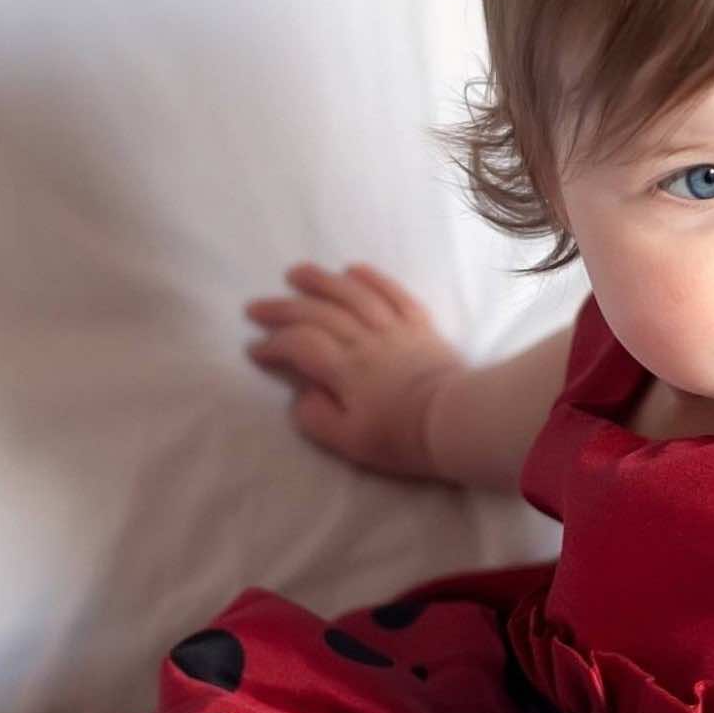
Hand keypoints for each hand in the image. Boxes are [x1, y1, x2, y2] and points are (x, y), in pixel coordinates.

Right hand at [244, 262, 463, 477]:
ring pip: (352, 294)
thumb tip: (301, 394)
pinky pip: (393, 293)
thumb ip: (317, 418)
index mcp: (346, 370)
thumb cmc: (403, 437)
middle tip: (255, 306)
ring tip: (296, 272)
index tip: (255, 349)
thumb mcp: (351, 443)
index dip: (274, 344)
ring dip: (321, 281)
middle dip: (283, 308)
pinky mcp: (420, 325)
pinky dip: (371, 278)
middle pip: (318, 313)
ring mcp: (394, 329)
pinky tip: (353, 269)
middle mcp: (366, 340)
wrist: (458, 422)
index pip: (300, 345)